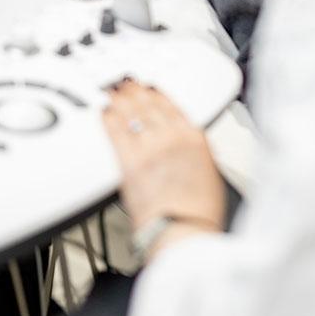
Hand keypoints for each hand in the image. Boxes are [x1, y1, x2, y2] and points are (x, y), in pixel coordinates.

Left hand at [103, 79, 224, 254]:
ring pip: (130, 113)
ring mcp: (148, 147)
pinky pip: (115, 132)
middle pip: (148, 104)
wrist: (184, 232)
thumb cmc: (199, 212)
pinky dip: (108, 119)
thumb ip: (195, 152)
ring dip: (120, 99)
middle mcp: (171, 136)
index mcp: (194, 137)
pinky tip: (104, 113)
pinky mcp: (129, 161)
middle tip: (125, 83)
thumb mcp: (210, 172)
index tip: (149, 88)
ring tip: (112, 92)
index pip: (171, 105)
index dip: (156, 93)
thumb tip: (185, 146)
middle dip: (135, 91)